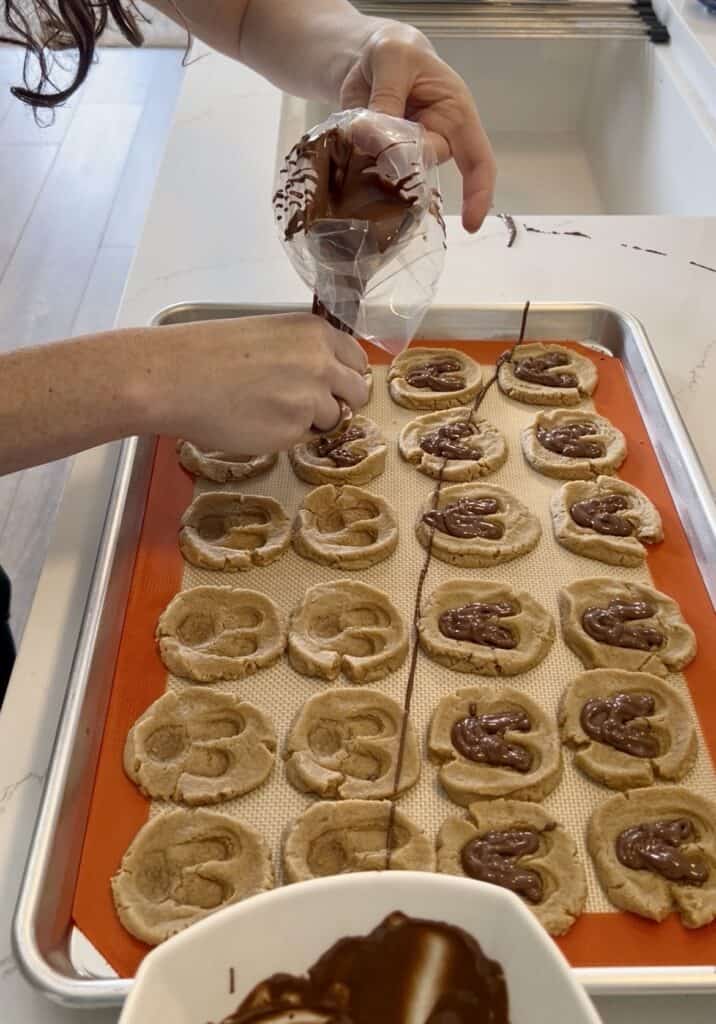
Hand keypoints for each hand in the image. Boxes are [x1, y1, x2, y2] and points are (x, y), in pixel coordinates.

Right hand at [151, 313, 369, 453]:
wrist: (173, 377)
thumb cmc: (208, 353)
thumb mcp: (269, 334)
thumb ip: (304, 353)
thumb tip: (325, 379)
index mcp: (315, 333)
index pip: (356, 361)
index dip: (343, 376)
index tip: (331, 385)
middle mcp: (321, 364)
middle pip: (357, 394)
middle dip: (338, 402)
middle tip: (306, 405)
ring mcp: (310, 401)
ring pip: (332, 420)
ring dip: (310, 421)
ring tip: (268, 410)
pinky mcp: (292, 432)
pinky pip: (303, 439)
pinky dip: (285, 436)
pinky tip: (255, 421)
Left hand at [339, 22, 495, 232]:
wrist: (367, 59)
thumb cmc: (395, 52)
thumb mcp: (392, 58)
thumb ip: (387, 96)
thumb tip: (370, 135)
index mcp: (454, 115)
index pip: (477, 160)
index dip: (477, 193)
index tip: (470, 224)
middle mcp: (436, 141)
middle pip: (421, 167)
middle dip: (393, 156)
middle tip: (364, 129)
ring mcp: (407, 157)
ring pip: (392, 175)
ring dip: (369, 160)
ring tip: (353, 129)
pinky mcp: (380, 163)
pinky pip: (368, 175)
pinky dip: (354, 164)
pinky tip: (345, 146)